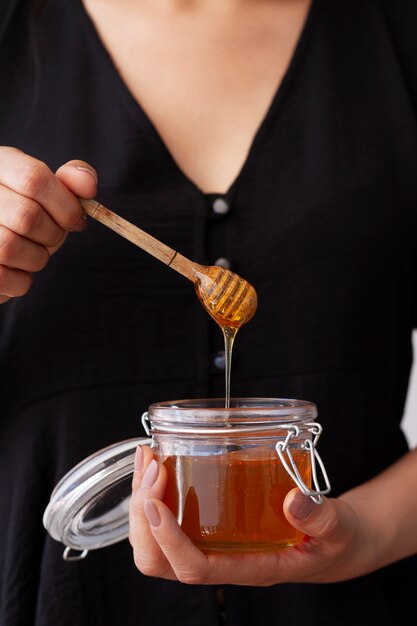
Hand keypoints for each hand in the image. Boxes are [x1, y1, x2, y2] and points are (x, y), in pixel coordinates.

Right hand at [0, 147, 97, 302]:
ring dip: (37, 258)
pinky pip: (3, 277)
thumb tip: (88, 185)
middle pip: (27, 216)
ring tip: (34, 252)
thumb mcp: (47, 192)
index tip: (78, 221)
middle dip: (53, 234)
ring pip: (10, 247)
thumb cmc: (23, 216)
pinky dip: (21, 280)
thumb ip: (71, 183)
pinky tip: (19, 269)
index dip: (66, 205)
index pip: (34, 178)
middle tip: (52, 237)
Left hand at [129, 446, 380, 585]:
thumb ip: (320, 516)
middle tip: (150, 466)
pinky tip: (158, 464)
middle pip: (160, 561)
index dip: (168, 539)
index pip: (196, 568)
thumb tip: (293, 500)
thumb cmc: (333, 539)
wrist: (335, 543)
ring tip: (146, 459)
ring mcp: (214, 547)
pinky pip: (167, 524)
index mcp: (253, 568)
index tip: (155, 500)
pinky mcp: (211, 530)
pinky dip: (152, 495)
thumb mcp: (337, 527)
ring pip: (155, 546)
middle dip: (143, 515)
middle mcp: (225, 562)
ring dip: (140, 503)